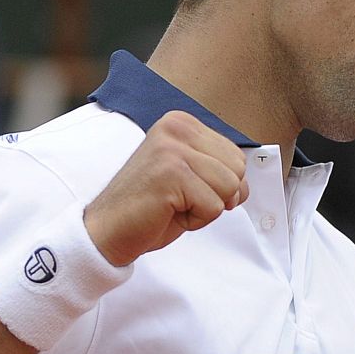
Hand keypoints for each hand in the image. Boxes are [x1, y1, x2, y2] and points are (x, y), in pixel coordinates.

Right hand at [83, 110, 249, 265]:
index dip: (219, 184)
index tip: (184, 188)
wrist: (108, 230)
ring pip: (229, 188)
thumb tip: (246, 184)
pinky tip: (168, 212)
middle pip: (238, 170)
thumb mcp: (190, 177)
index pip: (237, 156)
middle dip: (217, 195)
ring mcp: (172, 149)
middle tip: (180, 199)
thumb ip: (218, 169)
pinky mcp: (171, 174)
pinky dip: (196, 220)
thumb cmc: (149, 207)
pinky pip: (214, 207)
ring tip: (173, 205)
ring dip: (206, 208)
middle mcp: (177, 128)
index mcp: (182, 123)